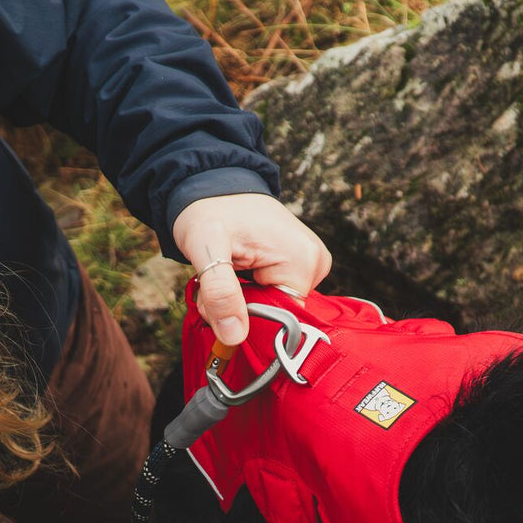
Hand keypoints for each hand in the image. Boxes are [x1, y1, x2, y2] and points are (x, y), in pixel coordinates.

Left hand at [171, 193, 331, 345]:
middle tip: (212, 287)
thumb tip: (235, 337)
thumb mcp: (207, 250)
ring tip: (224, 272)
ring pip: (270, 307)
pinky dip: (247, 292)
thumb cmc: (208, 210)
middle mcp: (315, 263)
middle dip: (238, 310)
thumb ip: (221, 293)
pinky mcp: (298, 265)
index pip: (280, 321)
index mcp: (303, 261)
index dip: (244, 320)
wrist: (210, 185)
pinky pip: (272, 294)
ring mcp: (310, 264)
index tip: (216, 303)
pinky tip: (236, 270)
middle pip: (275, 314)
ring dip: (239, 302)